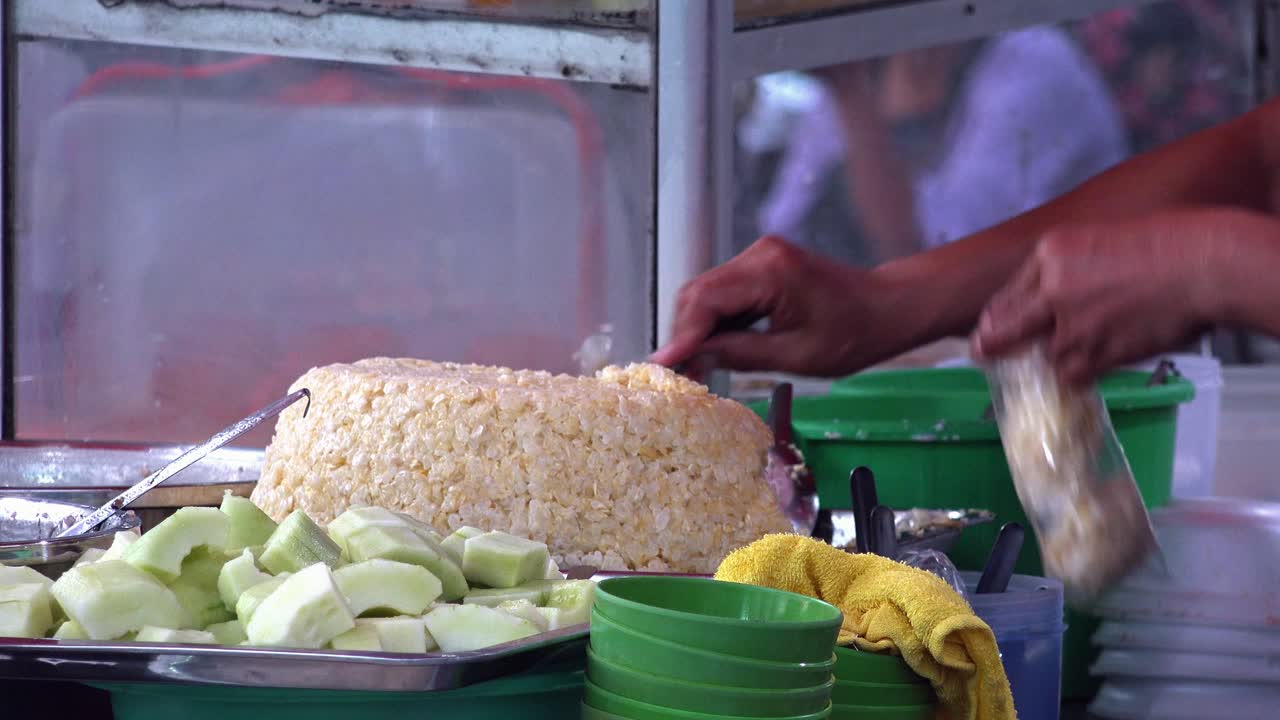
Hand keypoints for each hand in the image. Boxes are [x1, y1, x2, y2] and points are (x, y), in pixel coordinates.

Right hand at [650, 236, 912, 376]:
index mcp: (770, 271)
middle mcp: (759, 254)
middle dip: (685, 333)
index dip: (681, 334)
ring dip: (697, 329)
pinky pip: (725, 294)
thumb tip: (692, 358)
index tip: (663, 365)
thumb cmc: (855, 334)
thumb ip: (739, 354)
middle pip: (699, 293)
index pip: (706, 300)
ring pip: (707, 293)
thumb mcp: (796, 355)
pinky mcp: (762, 267)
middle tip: (678, 373)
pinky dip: (715, 321)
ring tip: (693, 367)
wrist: (889, 308)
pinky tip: (714, 349)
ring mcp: (760, 257)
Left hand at [971, 215, 1219, 385]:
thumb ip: (1067, 269)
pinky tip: (1091, 367)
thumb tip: (1047, 298)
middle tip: (982, 354)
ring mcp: (1073, 323)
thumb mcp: (1099, 240)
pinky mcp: (1098, 351)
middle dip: (992, 345)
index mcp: (1050, 253)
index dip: (997, 317)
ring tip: (1072, 355)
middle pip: (1005, 329)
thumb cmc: (1166, 245)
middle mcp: (1052, 288)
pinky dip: (1079, 376)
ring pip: (1044, 357)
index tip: (989, 329)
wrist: (1204, 263)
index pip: (1008, 294)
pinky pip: (1073, 375)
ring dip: (1053, 360)